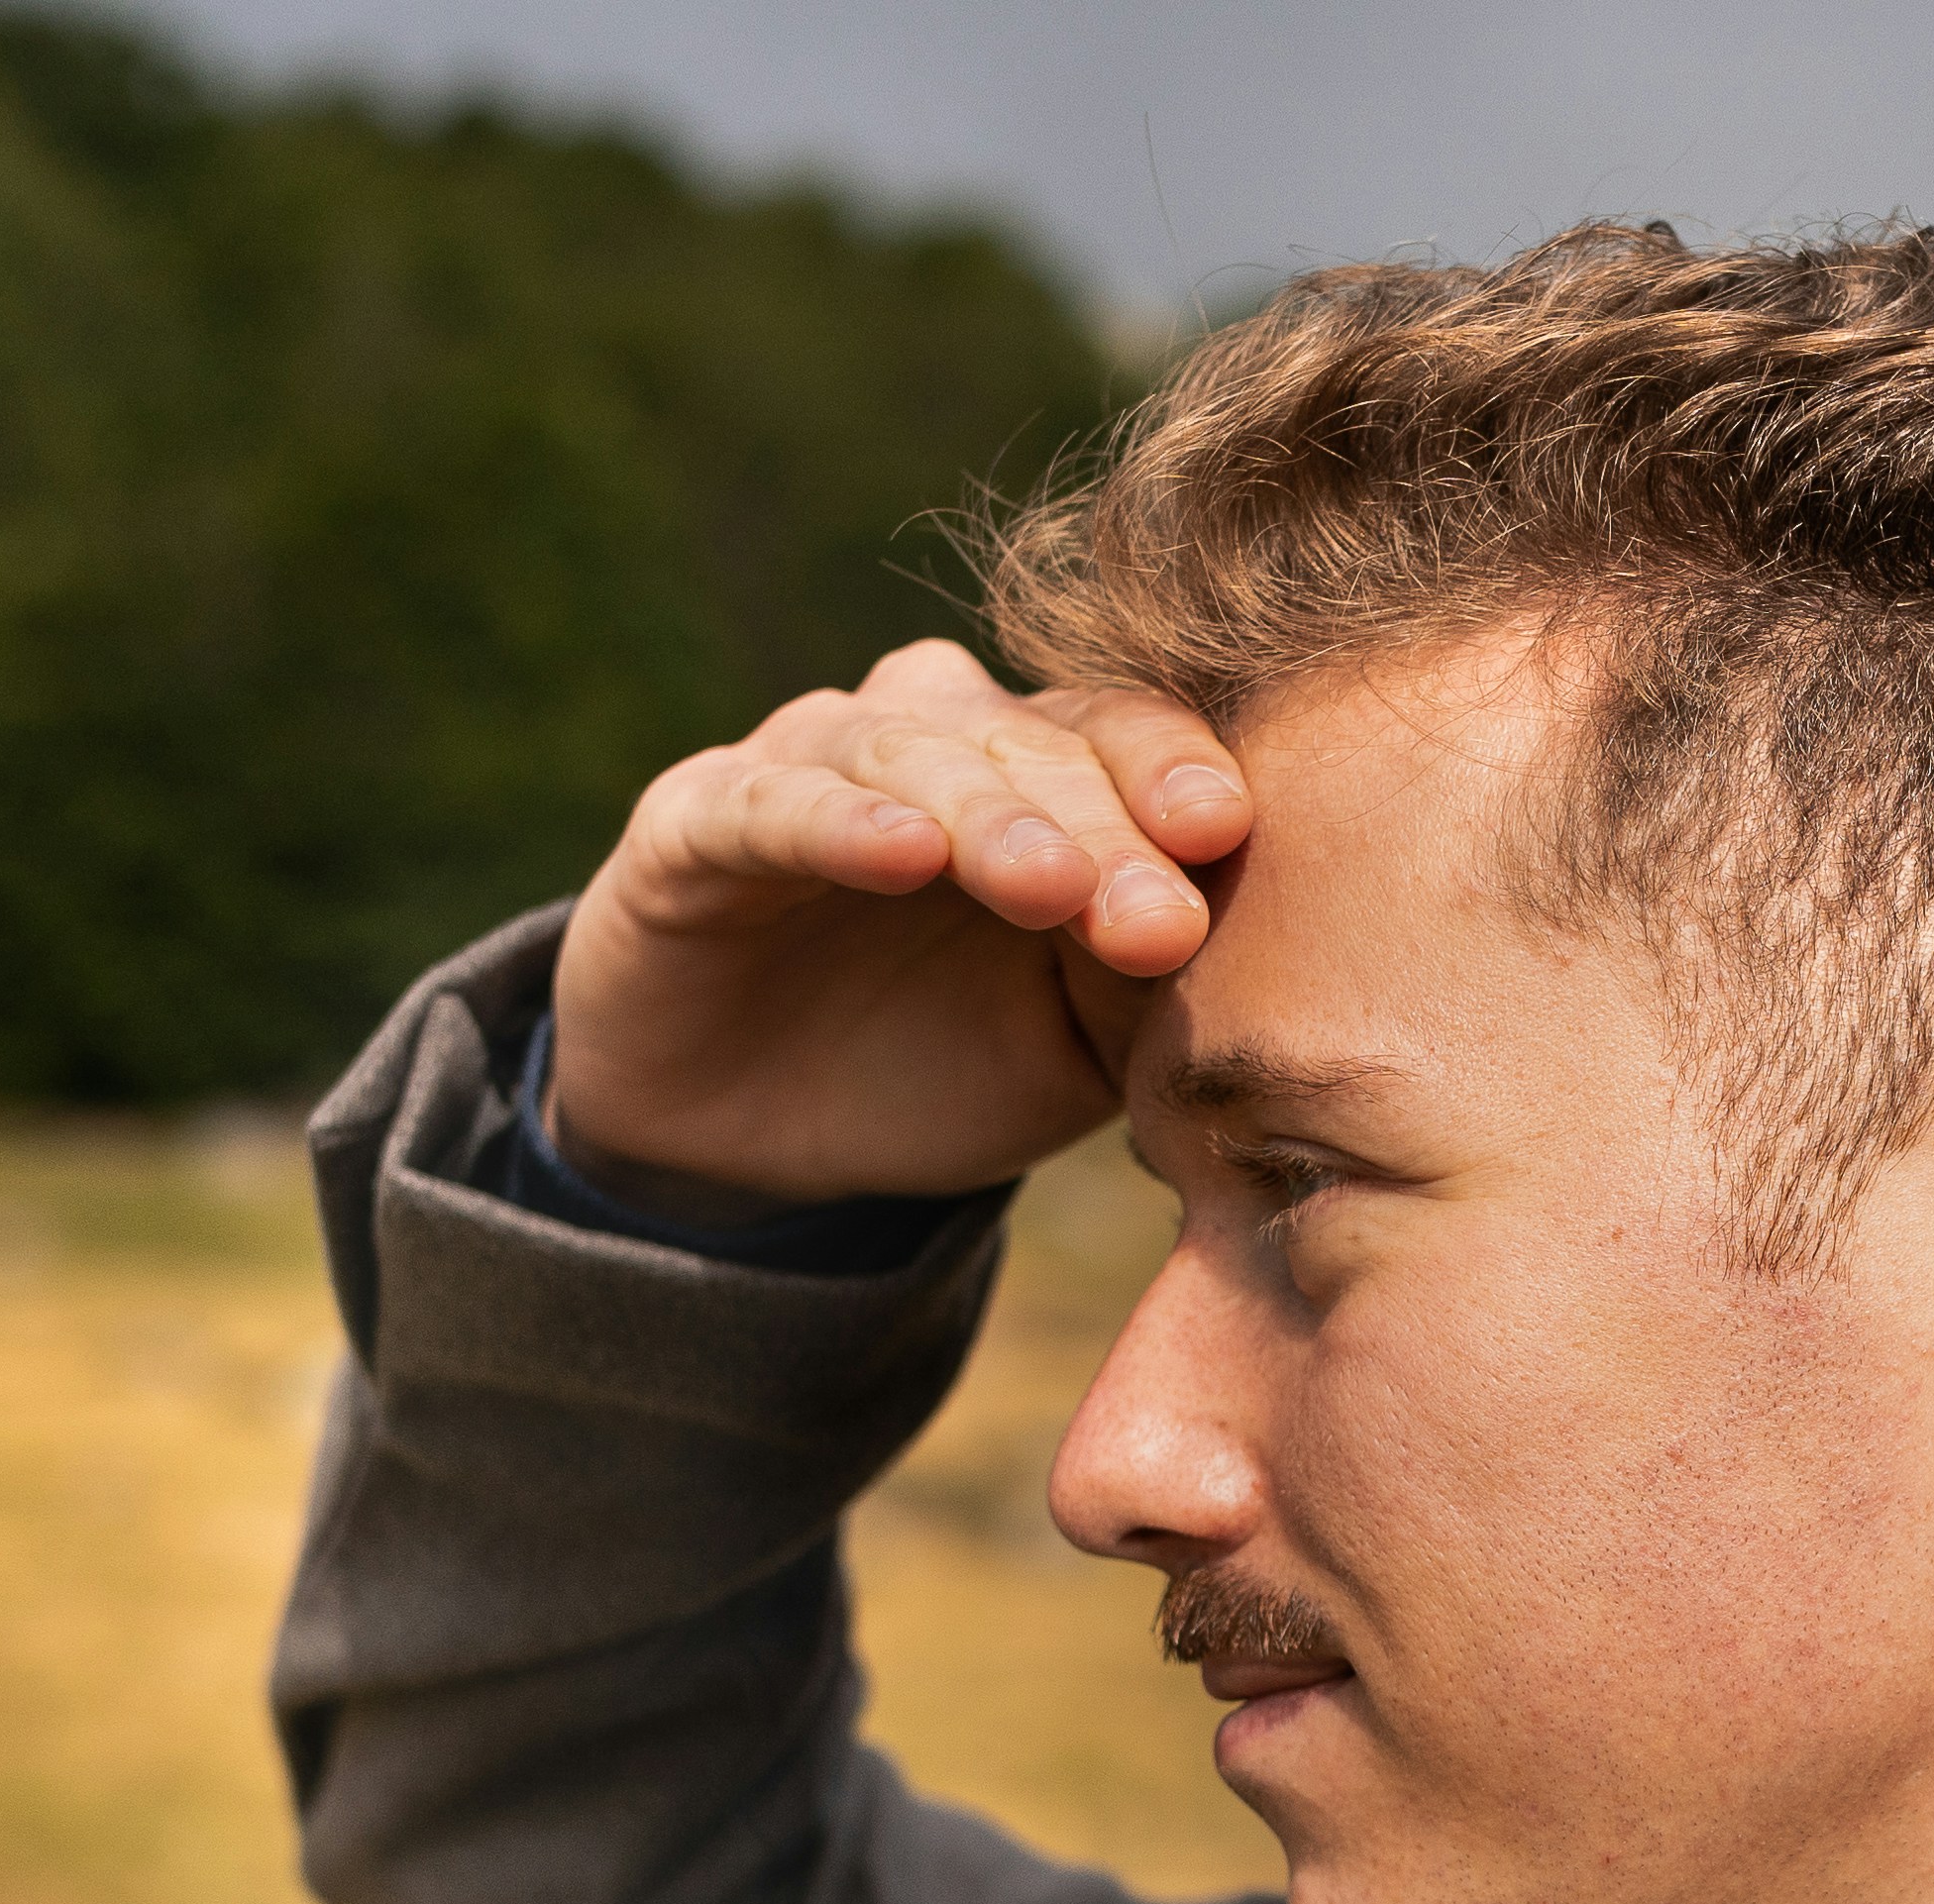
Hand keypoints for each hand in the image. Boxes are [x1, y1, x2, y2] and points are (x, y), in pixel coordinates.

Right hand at [547, 638, 1249, 1203]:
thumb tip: (1237, 940)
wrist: (756, 1136)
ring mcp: (812, 763)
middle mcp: (936, 740)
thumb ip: (1148, 991)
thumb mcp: (1073, 1048)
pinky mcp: (696, 818)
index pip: (1125, 737)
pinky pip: (773, 803)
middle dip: (1103, 827)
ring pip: (914, 753)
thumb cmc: (943, 1066)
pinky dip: (838, 822)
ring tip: (1047, 886)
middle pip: (1038, 744)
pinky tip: (900, 855)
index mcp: (1045, 776)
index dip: (1174, 771)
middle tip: (1153, 916)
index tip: (1227, 833)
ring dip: (991, 817)